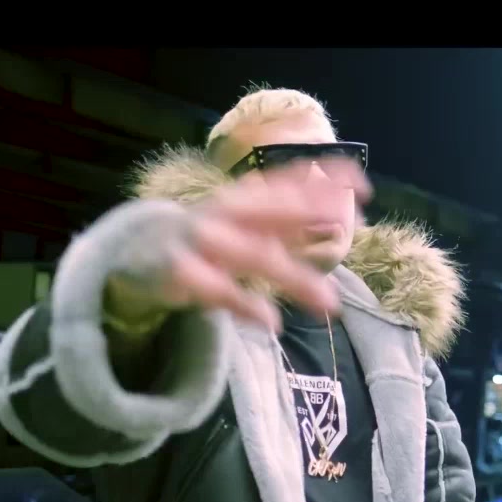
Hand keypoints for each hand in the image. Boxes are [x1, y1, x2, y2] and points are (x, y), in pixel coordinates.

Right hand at [105, 158, 371, 331]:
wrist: (138, 252)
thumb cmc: (210, 237)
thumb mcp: (249, 221)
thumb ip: (289, 217)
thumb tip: (341, 209)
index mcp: (244, 198)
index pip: (288, 181)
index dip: (323, 179)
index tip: (364, 185)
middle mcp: (226, 214)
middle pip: (273, 212)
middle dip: (307, 212)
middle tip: (342, 224)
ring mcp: (203, 242)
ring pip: (255, 256)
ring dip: (294, 278)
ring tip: (330, 304)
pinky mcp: (180, 275)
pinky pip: (217, 289)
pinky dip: (245, 305)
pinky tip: (272, 322)